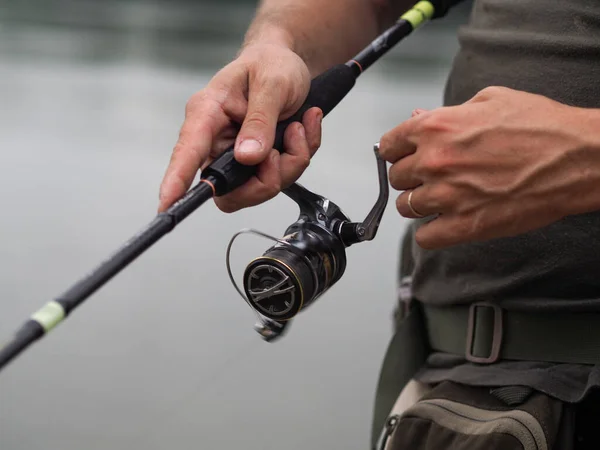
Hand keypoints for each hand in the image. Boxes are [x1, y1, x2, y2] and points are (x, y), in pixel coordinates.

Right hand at [158, 43, 322, 212]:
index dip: (176, 180)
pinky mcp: (255, 163)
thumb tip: (247, 156)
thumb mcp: (271, 82)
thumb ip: (260, 120)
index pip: (186, 152)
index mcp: (207, 113)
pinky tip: (300, 130)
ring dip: (290, 163)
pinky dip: (298, 157)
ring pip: (259, 187)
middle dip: (267, 177)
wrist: (287, 63)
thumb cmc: (270, 64)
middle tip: (284, 148)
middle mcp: (216, 140)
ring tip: (297, 128)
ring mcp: (236, 155)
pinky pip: (279, 178)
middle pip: (229, 187)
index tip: (167, 203)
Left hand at [379, 86, 599, 248]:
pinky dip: (431, 233)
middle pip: (396, 178)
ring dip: (420, 204)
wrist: (577, 157)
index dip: (394, 151)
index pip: (388, 146)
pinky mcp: (465, 226)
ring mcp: (447, 196)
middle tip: (430, 176)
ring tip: (442, 199)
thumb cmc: (540, 126)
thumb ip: (446, 113)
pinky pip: (424, 238)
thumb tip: (419, 119)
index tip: (401, 156)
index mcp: (436, 128)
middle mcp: (434, 161)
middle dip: (410, 177)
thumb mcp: (490, 100)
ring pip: (406, 208)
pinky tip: (445, 223)